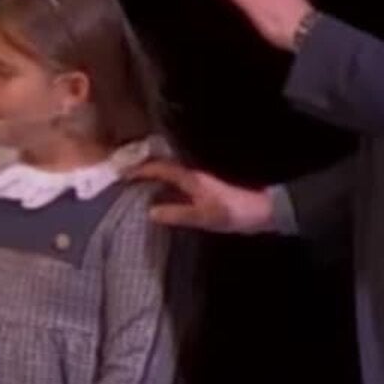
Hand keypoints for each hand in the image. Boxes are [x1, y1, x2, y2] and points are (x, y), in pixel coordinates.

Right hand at [129, 159, 274, 233]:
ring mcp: (199, 182)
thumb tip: (151, 212)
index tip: (122, 174)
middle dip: (143, 170)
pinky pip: (177, 183)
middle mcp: (193, 175)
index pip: (161, 168)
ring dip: (153, 177)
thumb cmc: (233, 213)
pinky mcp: (204, 190)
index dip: (141, 170)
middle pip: (163, 167)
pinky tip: (160, 196)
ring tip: (136, 186)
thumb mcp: (204, 217)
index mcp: (191, 178)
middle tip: (124, 178)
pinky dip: (164, 185)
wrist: (261, 212)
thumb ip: (178, 214)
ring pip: (170, 174)